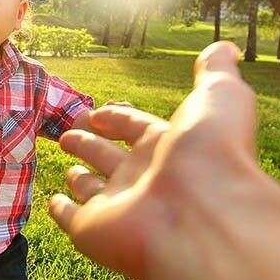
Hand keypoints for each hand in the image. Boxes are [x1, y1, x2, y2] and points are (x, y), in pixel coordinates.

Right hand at [48, 42, 257, 279]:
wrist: (202, 216)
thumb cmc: (211, 154)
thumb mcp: (219, 96)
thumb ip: (216, 71)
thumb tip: (225, 48)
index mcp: (169, 147)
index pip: (136, 128)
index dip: (117, 118)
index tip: (99, 112)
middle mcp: (144, 178)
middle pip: (110, 157)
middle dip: (90, 142)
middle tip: (70, 132)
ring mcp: (118, 206)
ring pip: (92, 188)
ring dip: (79, 177)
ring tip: (67, 166)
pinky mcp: (93, 230)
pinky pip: (72, 219)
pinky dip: (61, 211)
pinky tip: (53, 203)